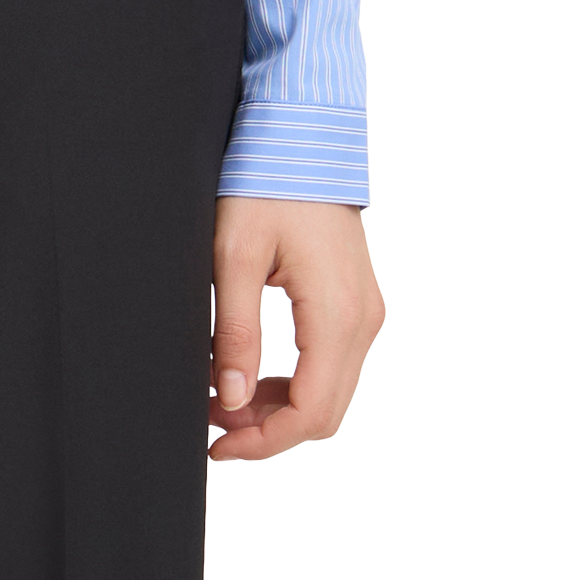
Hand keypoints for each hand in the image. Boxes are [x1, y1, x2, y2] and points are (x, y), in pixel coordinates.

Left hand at [209, 195, 383, 461]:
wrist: (302, 135)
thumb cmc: (265, 183)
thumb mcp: (233, 256)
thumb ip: (236, 333)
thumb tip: (232, 401)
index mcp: (338, 315)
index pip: (311, 413)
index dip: (264, 442)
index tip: (218, 445)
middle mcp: (364, 320)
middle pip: (325, 412)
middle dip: (269, 431)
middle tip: (213, 423)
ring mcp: (365, 311)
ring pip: (330, 392)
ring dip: (280, 408)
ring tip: (224, 398)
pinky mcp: (356, 301)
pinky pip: (332, 363)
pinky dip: (295, 381)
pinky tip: (252, 373)